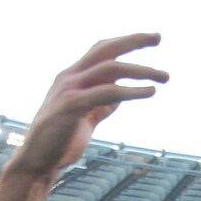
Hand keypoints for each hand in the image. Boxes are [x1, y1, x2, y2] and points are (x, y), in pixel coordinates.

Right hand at [14, 34, 167, 177]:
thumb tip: (119, 96)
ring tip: (164, 77)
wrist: (37, 163)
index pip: (101, 50)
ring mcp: (69, 90)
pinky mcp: (72, 106)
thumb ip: (100, 105)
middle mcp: (69, 77)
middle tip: (159, 37)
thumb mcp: (85, 119)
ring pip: (110, 69)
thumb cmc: (60, 143)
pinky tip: (149, 92)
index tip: (149, 40)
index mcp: (72, 77)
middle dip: (133, 40)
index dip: (124, 43)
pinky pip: (106, 93)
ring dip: (140, 70)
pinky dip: (130, 91)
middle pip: (105, 49)